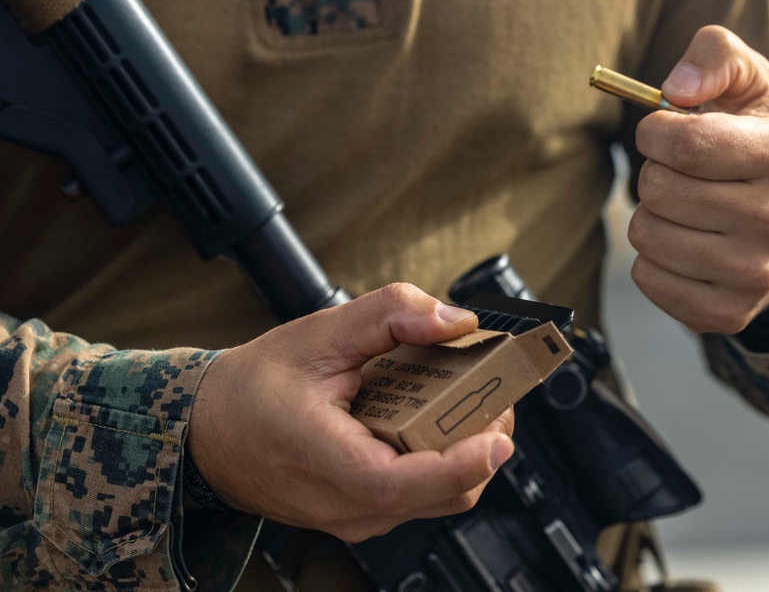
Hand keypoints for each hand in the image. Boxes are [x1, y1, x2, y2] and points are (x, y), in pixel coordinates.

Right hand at [187, 283, 514, 541]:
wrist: (206, 430)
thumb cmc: (253, 388)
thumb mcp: (319, 333)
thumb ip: (390, 314)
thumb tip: (454, 321)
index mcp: (326, 462)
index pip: (403, 484)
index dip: (460, 463)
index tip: (498, 434)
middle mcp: (345, 505)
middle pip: (442, 495)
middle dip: (482, 444)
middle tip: (494, 390)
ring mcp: (353, 517)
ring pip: (437, 500)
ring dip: (465, 452)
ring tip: (467, 397)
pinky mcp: (359, 514)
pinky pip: (418, 497)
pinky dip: (441, 460)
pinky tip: (434, 419)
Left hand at [629, 25, 768, 333]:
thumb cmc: (755, 140)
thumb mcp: (748, 82)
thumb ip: (714, 56)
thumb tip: (675, 89)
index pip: (684, 144)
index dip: (654, 133)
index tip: (663, 133)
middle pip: (658, 190)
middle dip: (655, 174)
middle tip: (684, 176)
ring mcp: (756, 273)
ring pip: (646, 237)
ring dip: (650, 217)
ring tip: (685, 210)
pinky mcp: (729, 313)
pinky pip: (648, 280)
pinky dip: (651, 260)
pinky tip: (684, 247)